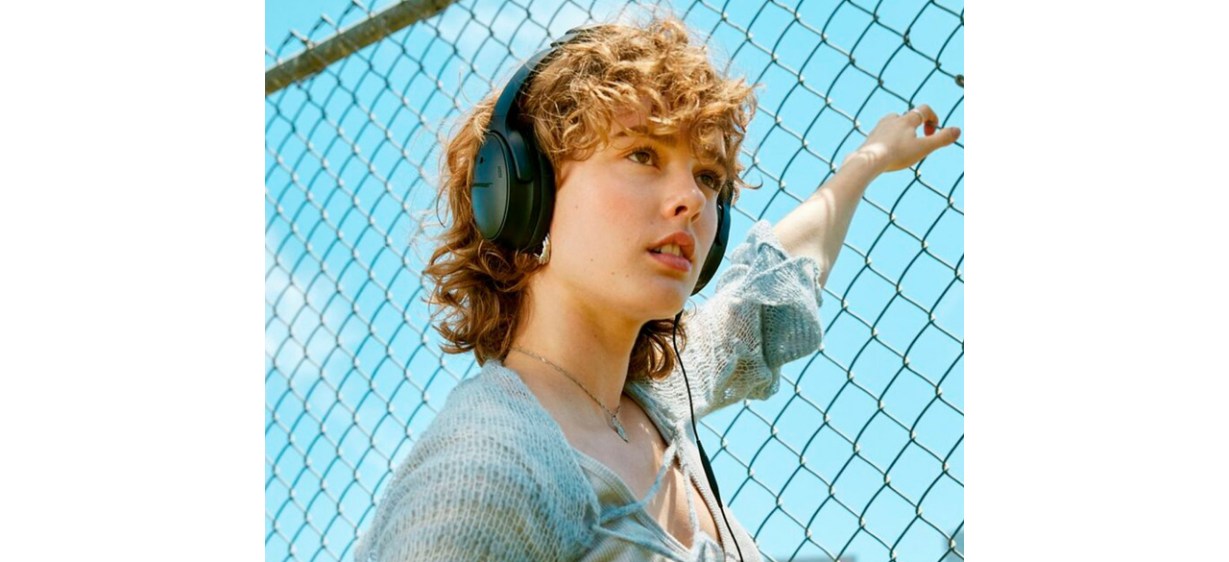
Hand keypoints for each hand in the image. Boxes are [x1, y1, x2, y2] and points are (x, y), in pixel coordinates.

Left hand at [846, 104, 960, 172]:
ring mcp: (879, 127)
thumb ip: (941, 139)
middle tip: (918, 143)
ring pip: (894, 124)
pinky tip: (889, 154)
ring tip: (903, 149)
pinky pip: (883, 135)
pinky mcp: (870, 137)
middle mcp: (892, 119)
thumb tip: (958, 131)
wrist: (867, 161)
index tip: (932, 133)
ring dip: (902, 133)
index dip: (933, 118)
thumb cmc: (897, 154)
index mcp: (906, 120)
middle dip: (917, 128)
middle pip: (908, 117)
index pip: (924, 110)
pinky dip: (889, 141)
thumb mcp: (923, 148)